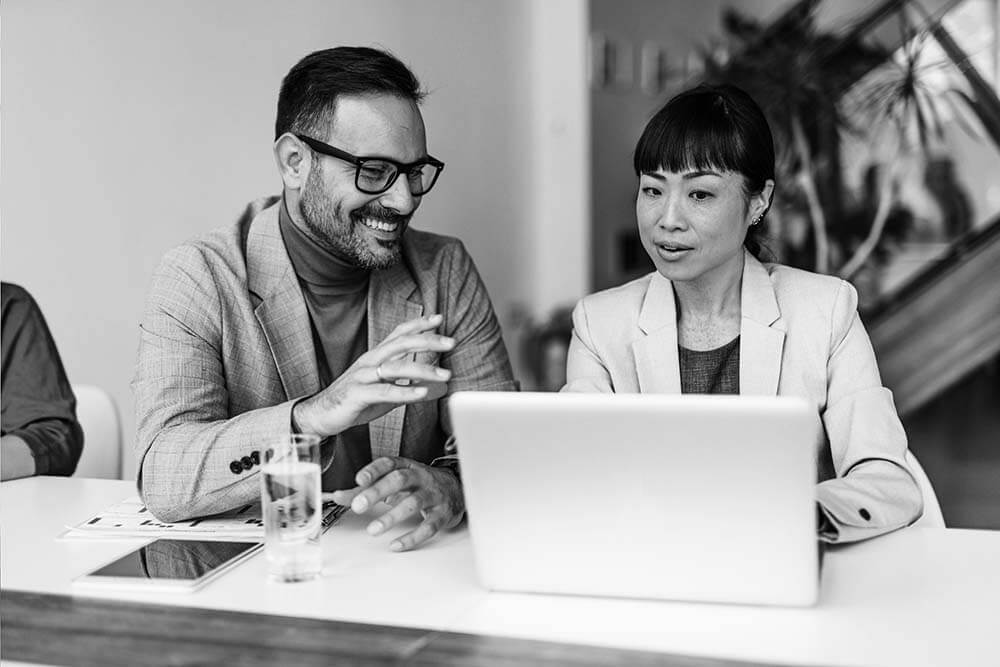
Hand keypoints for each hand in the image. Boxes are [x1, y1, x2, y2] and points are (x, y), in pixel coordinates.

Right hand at [293, 314, 453, 436]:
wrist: (321, 415)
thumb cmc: (355, 401)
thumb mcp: (387, 393)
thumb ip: (409, 387)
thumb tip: (436, 388)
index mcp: (376, 356)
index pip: (399, 333)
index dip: (418, 324)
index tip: (439, 318)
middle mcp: (369, 361)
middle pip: (401, 343)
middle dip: (427, 341)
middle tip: (451, 342)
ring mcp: (362, 377)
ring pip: (395, 367)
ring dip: (423, 370)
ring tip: (445, 375)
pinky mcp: (356, 394)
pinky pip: (384, 392)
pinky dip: (405, 392)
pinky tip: (422, 393)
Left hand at [331, 456, 463, 551]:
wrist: (456, 489)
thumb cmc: (420, 484)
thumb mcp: (393, 481)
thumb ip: (365, 489)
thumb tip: (338, 496)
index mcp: (406, 467)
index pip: (389, 464)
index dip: (374, 470)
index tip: (359, 479)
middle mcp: (420, 477)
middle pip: (399, 480)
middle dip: (378, 492)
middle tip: (359, 505)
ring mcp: (433, 495)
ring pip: (413, 503)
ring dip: (392, 517)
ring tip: (373, 530)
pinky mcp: (442, 514)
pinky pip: (429, 526)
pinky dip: (412, 537)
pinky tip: (396, 544)